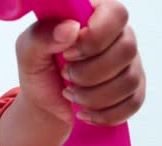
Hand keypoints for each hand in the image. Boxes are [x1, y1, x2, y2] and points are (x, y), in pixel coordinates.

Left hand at [15, 0, 145, 125]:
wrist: (45, 105)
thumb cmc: (39, 72)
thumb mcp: (28, 52)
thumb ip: (42, 35)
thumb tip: (70, 28)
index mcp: (94, 15)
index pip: (115, 14)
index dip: (94, 38)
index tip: (68, 54)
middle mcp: (119, 35)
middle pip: (127, 50)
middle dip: (89, 73)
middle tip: (65, 76)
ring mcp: (129, 63)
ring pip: (129, 81)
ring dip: (93, 96)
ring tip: (70, 94)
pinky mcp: (133, 90)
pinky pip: (132, 103)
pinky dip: (104, 114)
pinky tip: (84, 111)